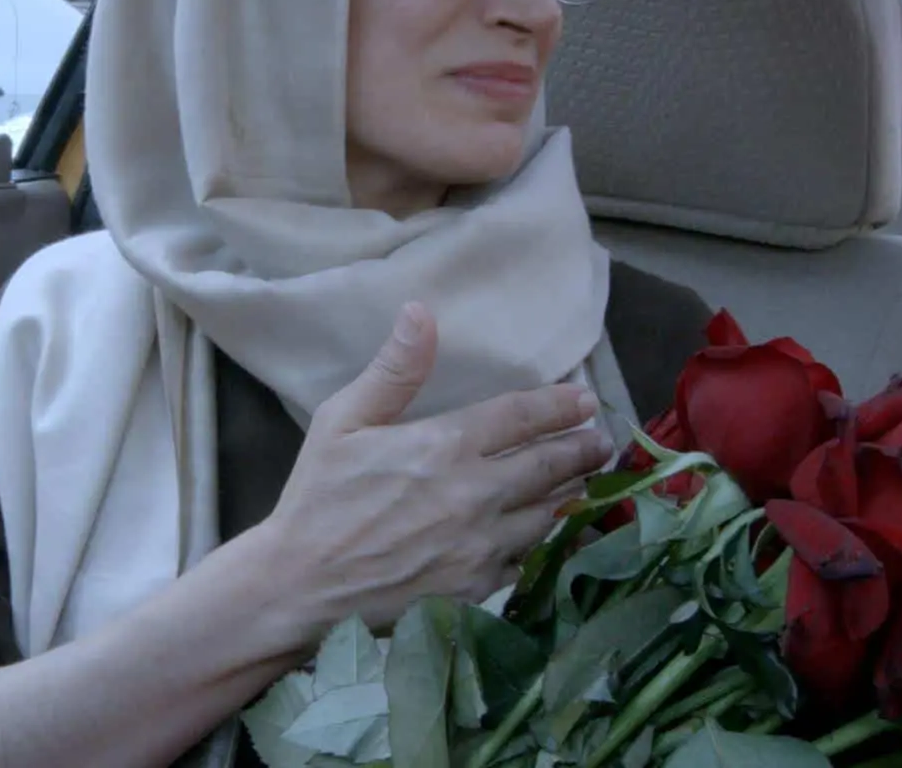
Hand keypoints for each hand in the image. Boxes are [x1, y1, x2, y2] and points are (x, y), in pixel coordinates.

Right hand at [254, 302, 612, 638]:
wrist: (300, 587)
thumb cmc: (318, 498)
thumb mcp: (342, 421)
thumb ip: (393, 370)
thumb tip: (421, 312)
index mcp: (446, 446)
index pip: (523, 416)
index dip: (560, 406)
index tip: (584, 400)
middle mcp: (476, 494)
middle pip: (551, 465)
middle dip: (583, 449)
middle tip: (600, 441)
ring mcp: (482, 546)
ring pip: (549, 514)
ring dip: (572, 494)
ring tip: (586, 481)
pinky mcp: (477, 588)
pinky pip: (527, 561)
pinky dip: (544, 543)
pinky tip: (548, 534)